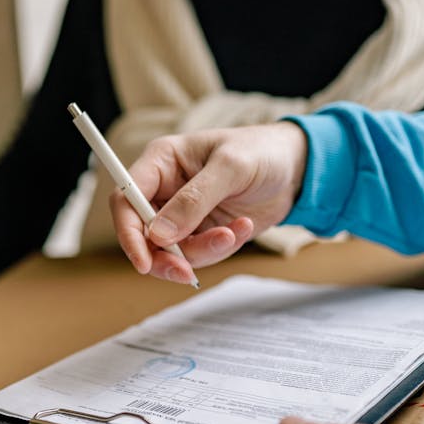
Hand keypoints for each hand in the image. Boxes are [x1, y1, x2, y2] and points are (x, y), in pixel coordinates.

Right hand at [110, 122, 307, 283]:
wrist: (297, 167)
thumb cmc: (261, 151)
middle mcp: (165, 189)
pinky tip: (243, 227)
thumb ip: (194, 200)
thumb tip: (160, 235)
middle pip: (142, 234)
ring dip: (202, 251)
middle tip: (185, 272)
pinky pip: (199, 254)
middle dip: (164, 257)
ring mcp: (182, 214)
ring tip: (234, 232)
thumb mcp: (230, 168)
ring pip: (171, 251)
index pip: (126, 199)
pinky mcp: (201, 232)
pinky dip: (221, 248)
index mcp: (161, 162)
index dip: (128, 232)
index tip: (143, 261)